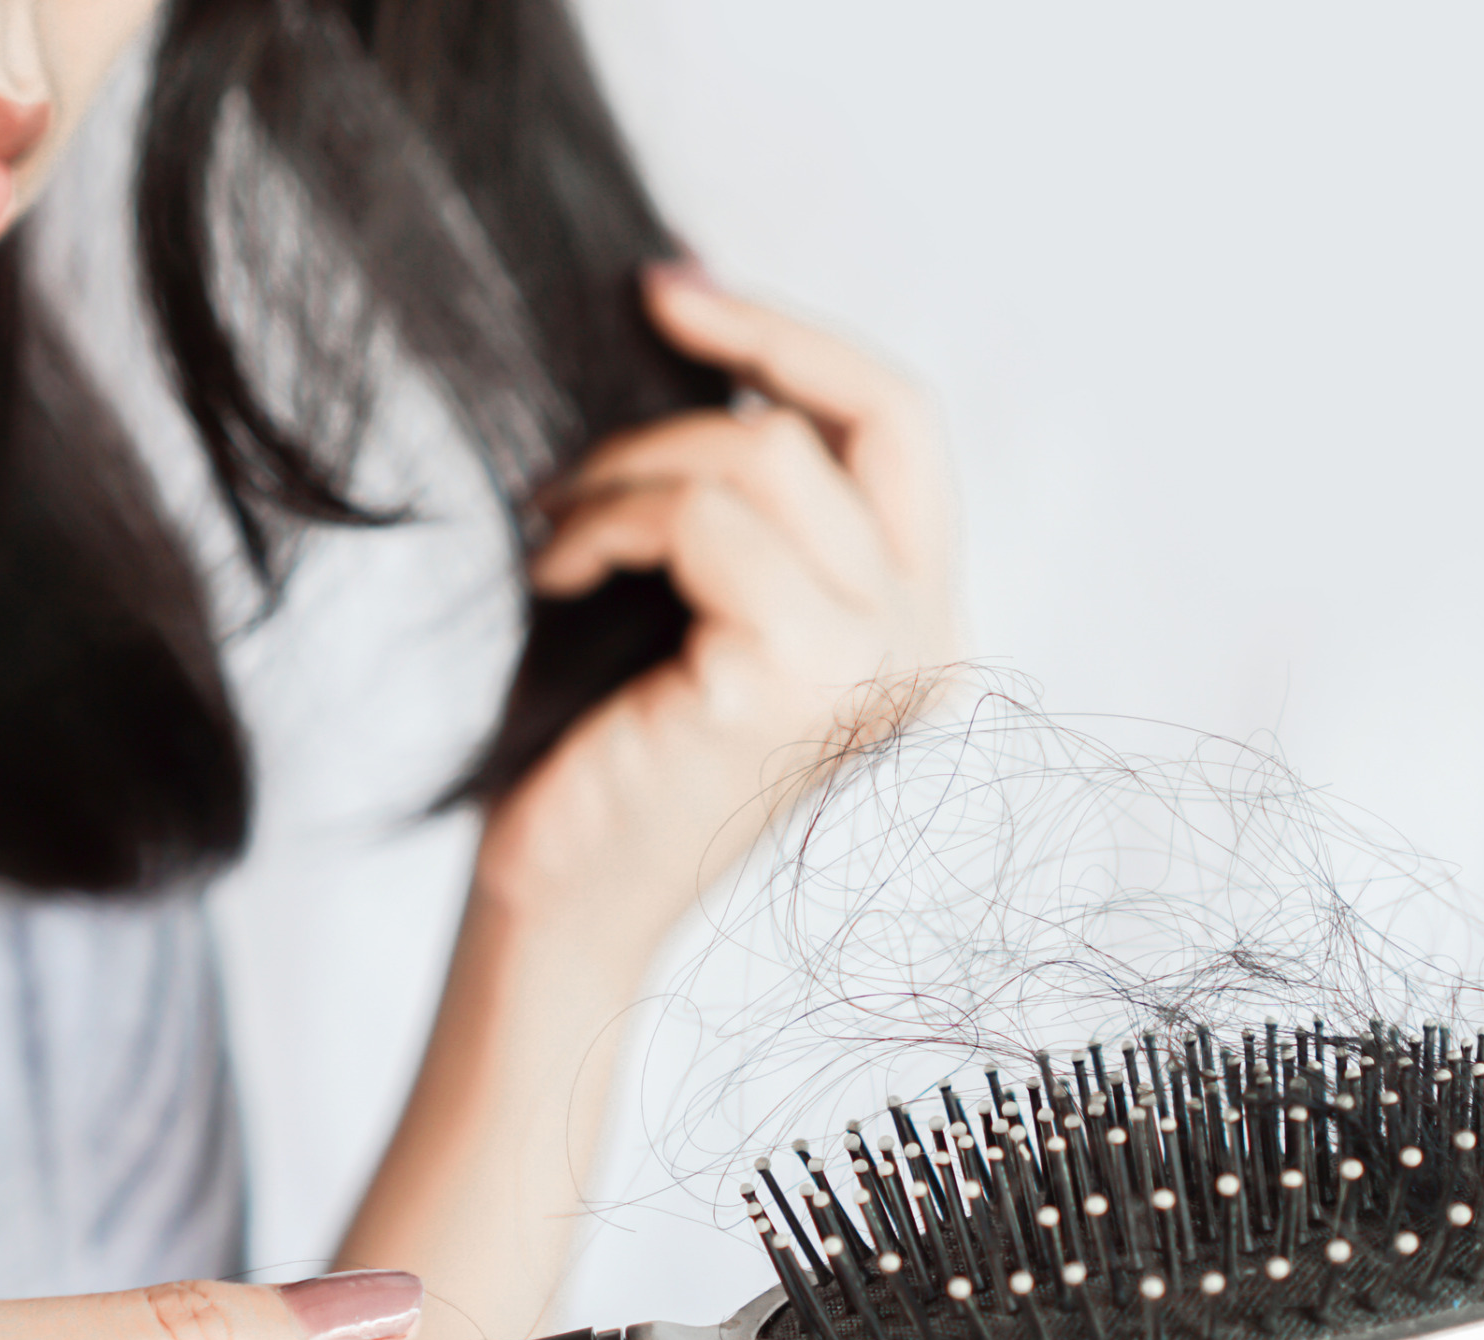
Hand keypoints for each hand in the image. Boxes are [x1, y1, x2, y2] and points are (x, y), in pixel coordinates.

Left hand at [476, 266, 962, 953]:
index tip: (676, 291)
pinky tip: (556, 578)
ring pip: (766, 456)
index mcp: (921, 623)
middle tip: (613, 363)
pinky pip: (696, 521)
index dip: (799, 338)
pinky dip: (603, 526)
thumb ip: (738, 480)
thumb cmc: (614, 748)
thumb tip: (693, 301)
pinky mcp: (793, 678)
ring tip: (558, 527)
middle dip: (727, 364)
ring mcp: (875, 664)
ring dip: (629, 467)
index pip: (906, 428)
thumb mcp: (700, 587)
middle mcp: (927, 644)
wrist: (563, 903)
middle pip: (862, 416)